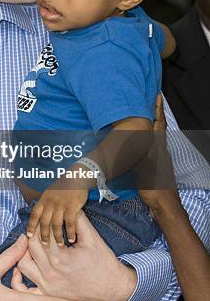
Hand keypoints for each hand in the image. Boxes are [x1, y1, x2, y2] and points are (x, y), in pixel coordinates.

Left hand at [18, 212, 136, 300]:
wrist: (113, 289)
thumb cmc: (104, 262)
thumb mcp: (92, 237)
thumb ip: (77, 219)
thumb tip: (68, 205)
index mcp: (60, 257)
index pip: (43, 233)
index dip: (45, 221)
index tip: (46, 216)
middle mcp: (50, 272)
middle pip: (30, 246)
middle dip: (34, 233)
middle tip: (39, 227)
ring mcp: (47, 286)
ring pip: (22, 265)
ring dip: (24, 252)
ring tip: (33, 244)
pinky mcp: (47, 294)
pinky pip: (26, 289)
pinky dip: (21, 278)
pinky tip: (26, 266)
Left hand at [27, 186, 87, 244]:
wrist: (76, 176)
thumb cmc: (63, 186)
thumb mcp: (50, 192)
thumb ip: (46, 203)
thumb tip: (41, 215)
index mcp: (44, 199)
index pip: (34, 214)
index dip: (31, 226)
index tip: (29, 236)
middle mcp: (50, 203)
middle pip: (44, 222)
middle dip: (43, 235)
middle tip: (45, 245)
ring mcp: (60, 205)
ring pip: (56, 224)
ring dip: (57, 236)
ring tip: (60, 245)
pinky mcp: (71, 206)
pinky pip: (69, 222)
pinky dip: (70, 232)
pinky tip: (71, 239)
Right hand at [137, 94, 177, 211]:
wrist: (163, 205)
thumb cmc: (153, 186)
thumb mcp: (145, 166)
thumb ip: (140, 150)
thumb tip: (135, 134)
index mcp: (158, 148)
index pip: (158, 124)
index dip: (157, 110)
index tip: (157, 96)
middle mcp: (160, 150)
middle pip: (157, 128)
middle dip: (154, 114)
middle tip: (147, 102)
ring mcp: (159, 158)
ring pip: (153, 137)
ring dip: (149, 126)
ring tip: (140, 117)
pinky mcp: (156, 166)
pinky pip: (150, 146)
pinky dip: (145, 138)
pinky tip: (138, 141)